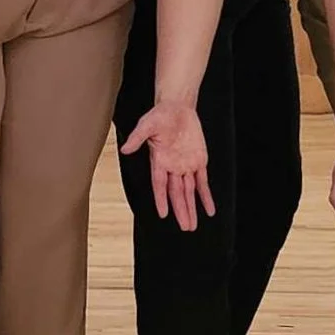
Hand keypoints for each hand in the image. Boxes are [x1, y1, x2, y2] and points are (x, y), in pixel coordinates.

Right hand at [120, 97, 215, 230]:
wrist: (178, 108)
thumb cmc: (160, 115)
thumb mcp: (147, 124)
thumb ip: (137, 138)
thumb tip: (125, 149)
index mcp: (159, 161)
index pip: (160, 185)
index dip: (162, 199)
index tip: (163, 214)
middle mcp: (172, 167)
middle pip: (177, 194)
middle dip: (181, 210)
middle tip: (185, 227)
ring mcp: (186, 165)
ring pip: (189, 192)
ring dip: (191, 208)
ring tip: (192, 225)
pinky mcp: (199, 161)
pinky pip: (203, 182)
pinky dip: (206, 196)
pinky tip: (209, 210)